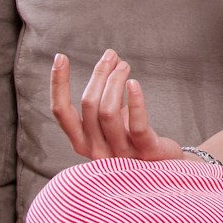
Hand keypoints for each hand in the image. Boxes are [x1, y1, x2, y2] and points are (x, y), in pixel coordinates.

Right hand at [50, 49, 183, 161]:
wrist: (165, 167)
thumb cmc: (133, 139)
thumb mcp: (112, 121)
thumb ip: (104, 98)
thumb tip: (109, 60)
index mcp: (82, 143)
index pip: (61, 112)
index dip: (58, 84)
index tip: (60, 57)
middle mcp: (97, 151)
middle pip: (89, 105)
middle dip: (98, 74)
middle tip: (111, 55)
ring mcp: (121, 155)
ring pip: (108, 112)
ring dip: (115, 81)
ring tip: (124, 65)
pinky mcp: (146, 152)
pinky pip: (137, 126)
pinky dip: (135, 101)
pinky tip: (134, 83)